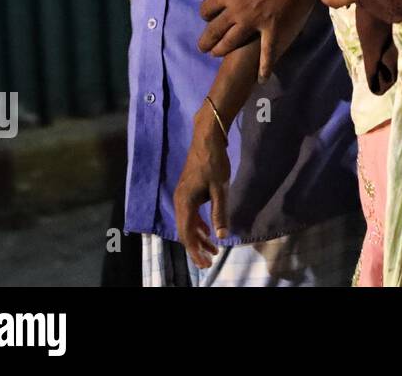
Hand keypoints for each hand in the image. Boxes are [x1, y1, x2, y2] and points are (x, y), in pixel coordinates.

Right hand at [173, 106, 232, 269]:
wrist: (206, 138)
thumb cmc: (214, 161)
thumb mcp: (220, 188)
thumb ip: (220, 212)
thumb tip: (222, 235)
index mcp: (185, 202)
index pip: (187, 235)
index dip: (196, 251)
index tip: (206, 263)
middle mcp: (179, 201)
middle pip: (185, 232)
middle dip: (197, 248)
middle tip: (210, 261)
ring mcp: (182, 195)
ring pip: (188, 223)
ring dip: (199, 237)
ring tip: (213, 248)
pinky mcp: (187, 190)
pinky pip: (190, 214)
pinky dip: (198, 225)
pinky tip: (208, 231)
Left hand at [197, 0, 317, 80]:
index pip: (206, 9)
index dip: (205, 12)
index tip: (209, 14)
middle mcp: (237, 11)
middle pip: (213, 31)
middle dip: (206, 40)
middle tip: (204, 46)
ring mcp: (255, 23)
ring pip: (230, 43)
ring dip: (221, 50)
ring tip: (218, 54)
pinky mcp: (273, 30)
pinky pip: (267, 53)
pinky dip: (264, 67)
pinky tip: (261, 77)